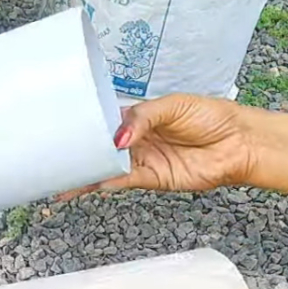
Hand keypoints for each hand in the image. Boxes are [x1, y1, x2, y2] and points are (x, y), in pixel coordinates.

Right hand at [58, 94, 257, 199]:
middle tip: (48, 154)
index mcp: (139, 118)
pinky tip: (86, 183)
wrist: (239, 142)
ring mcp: (143, 161)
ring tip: (58, 174)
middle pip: (100, 147)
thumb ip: (143, 118)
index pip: (104, 120)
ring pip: (106, 167)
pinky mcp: (153, 179)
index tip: (60, 126)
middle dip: (77, 152)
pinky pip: (123, 181)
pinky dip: (104, 182)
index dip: (84, 124)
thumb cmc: (212, 117)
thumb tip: (119, 137)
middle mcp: (137, 141)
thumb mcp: (174, 105)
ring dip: (84, 171)